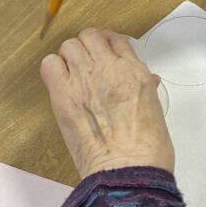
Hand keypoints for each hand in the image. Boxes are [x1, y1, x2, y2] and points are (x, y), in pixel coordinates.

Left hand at [41, 28, 174, 179]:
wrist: (127, 170)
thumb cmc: (148, 149)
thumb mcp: (155, 112)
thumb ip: (147, 90)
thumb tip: (147, 81)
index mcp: (136, 72)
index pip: (118, 41)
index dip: (110, 46)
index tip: (107, 57)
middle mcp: (109, 68)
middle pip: (91, 36)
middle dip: (90, 47)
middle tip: (90, 64)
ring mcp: (84, 78)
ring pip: (70, 46)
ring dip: (71, 56)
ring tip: (74, 75)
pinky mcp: (63, 94)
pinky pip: (51, 64)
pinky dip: (55, 69)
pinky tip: (62, 84)